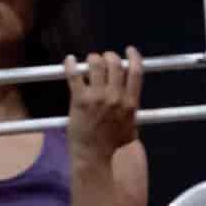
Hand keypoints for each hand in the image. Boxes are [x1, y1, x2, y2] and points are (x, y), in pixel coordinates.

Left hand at [67, 48, 143, 164]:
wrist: (94, 155)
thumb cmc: (113, 145)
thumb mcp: (131, 127)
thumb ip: (132, 110)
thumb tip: (131, 98)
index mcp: (130, 103)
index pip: (136, 71)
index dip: (133, 56)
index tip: (129, 50)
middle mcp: (116, 97)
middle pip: (115, 63)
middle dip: (109, 57)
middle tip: (104, 60)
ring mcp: (97, 98)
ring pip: (96, 63)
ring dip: (93, 59)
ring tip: (90, 63)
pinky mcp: (80, 99)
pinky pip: (74, 74)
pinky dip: (70, 64)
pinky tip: (69, 61)